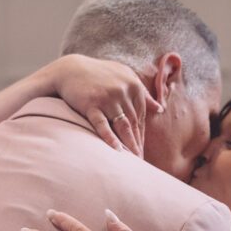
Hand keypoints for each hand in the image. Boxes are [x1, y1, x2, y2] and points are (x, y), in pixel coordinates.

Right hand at [36, 55, 162, 155]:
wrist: (70, 69)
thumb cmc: (99, 74)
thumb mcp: (124, 76)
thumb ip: (143, 92)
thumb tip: (160, 108)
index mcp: (134, 86)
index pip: (141, 115)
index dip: (142, 134)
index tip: (143, 150)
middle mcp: (123, 91)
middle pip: (134, 122)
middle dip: (137, 143)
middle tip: (141, 161)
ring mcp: (107, 98)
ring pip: (122, 125)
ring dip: (129, 144)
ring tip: (134, 160)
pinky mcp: (92, 104)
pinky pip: (102, 124)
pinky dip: (110, 137)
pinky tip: (116, 150)